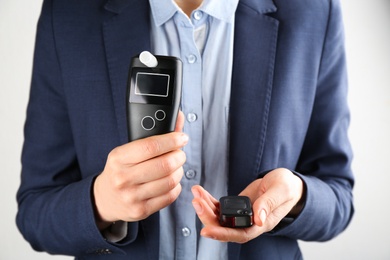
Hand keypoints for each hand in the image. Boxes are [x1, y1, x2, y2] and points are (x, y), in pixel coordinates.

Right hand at [93, 112, 187, 229]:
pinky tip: (170, 181)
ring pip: (170, 181)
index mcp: (118, 158)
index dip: (172, 140)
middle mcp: (123, 178)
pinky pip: (170, 196)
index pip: (151, 146)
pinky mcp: (141, 210)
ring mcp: (132, 196)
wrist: (105, 198)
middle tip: (180, 153)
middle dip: (179, 156)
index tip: (182, 137)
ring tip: (175, 167)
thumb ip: (154, 135)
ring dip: (179, 171)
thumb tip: (179, 117)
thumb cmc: (120, 169)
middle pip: (165, 165)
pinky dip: (176, 186)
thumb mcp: (128, 150)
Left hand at [191, 168, 303, 242]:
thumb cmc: (287, 188)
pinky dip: (208, 200)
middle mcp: (249, 223)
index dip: (221, 234)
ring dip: (205, 207)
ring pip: (218, 218)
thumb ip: (269, 203)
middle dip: (208, 217)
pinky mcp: (236, 206)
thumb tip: (258, 220)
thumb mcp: (282, 191)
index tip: (205, 230)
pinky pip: (219, 207)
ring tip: (197, 194)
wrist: (286, 183)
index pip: (239, 234)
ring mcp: (241, 216)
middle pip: (223, 227)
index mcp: (262, 224)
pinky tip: (200, 192)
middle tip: (197, 203)